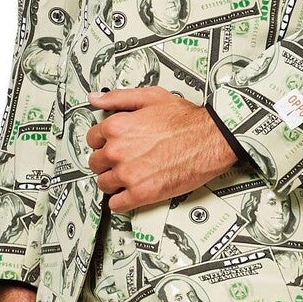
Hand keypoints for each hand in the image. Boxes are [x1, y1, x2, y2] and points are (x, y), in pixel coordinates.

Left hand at [86, 87, 237, 212]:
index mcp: (117, 127)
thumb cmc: (186, 119)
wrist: (211, 139)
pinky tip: (128, 195)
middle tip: (120, 161)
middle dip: (106, 162)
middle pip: (96, 163)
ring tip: (126, 177)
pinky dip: (120, 202)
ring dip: (112, 182)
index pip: (92, 139)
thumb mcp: (151, 97)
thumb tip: (95, 99)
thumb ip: (118, 98)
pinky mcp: (141, 193)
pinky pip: (117, 204)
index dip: (102, 142)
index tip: (110, 146)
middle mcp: (118, 151)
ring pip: (104, 184)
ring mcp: (128, 174)